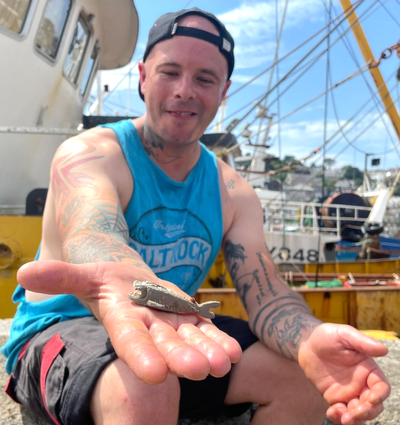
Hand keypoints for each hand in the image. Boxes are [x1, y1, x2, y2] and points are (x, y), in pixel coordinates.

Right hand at [17, 260, 241, 384]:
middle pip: (164, 343)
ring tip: (223, 362)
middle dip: (181, 357)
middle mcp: (148, 326)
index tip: (154, 372)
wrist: (131, 282)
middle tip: (200, 370)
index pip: (129, 339)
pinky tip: (232, 351)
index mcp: (122, 318)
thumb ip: (61, 275)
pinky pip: (204, 329)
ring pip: (190, 339)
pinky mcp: (188, 316)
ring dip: (207, 351)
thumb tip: (23, 272)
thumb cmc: (106, 280)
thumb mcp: (85, 273)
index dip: (139, 354)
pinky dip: (218, 339)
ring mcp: (171, 323)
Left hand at [298, 323, 389, 424]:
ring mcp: (348, 392)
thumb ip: (362, 342)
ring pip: (359, 413)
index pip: (381, 387)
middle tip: (354, 412)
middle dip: (367, 412)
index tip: (370, 399)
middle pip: (374, 405)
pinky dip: (339, 417)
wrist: (307, 343)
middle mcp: (361, 383)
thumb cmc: (328, 335)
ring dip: (355, 419)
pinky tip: (332, 412)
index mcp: (368, 369)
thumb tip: (383, 349)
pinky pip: (341, 412)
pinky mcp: (334, 397)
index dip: (379, 396)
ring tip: (343, 418)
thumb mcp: (344, 334)